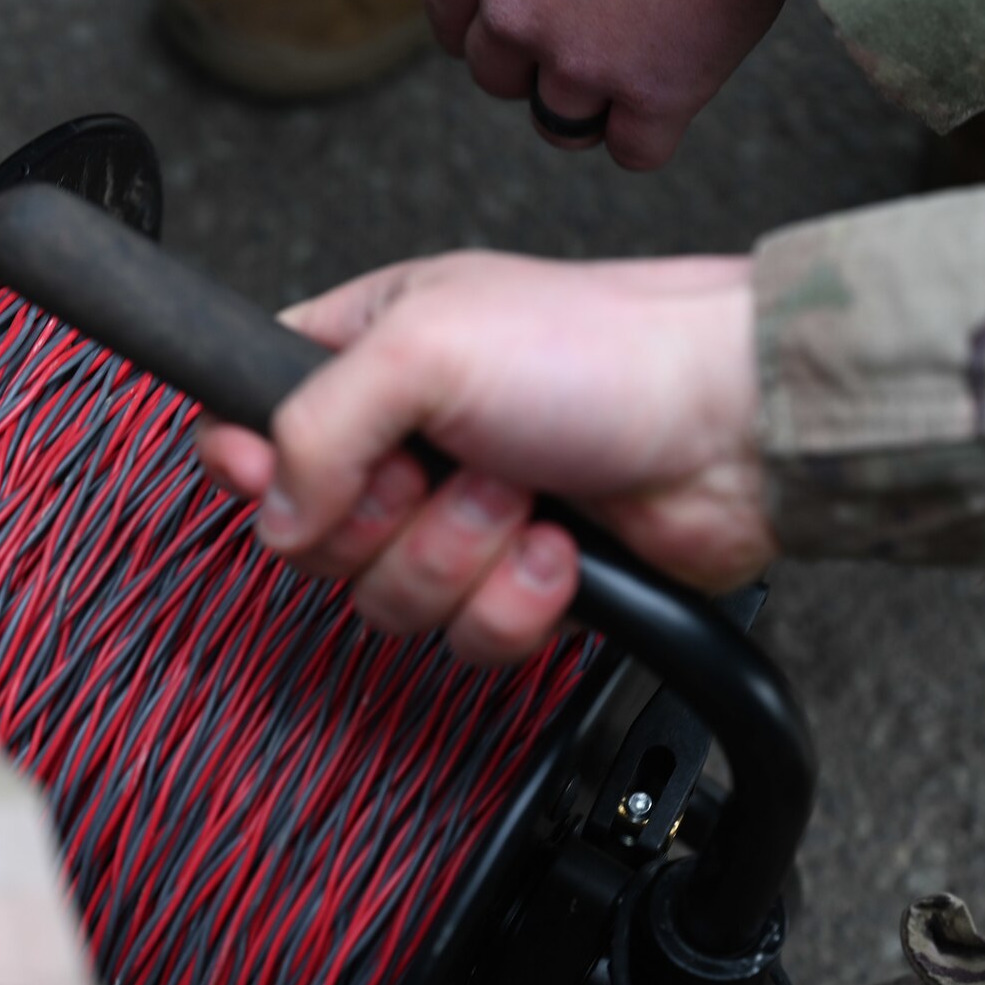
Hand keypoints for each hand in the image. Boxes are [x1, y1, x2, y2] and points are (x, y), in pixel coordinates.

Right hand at [196, 253, 771, 663]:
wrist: (736, 426)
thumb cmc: (603, 348)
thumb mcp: (426, 346)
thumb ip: (314, 422)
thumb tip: (269, 510)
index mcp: (366, 353)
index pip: (248, 422)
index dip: (248, 463)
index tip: (271, 473)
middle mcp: (402, 439)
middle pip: (313, 534)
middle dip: (386, 517)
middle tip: (447, 467)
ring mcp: (455, 516)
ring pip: (386, 597)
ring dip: (461, 555)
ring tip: (523, 495)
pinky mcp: (511, 583)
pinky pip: (465, 637)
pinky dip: (517, 598)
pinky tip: (559, 545)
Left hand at [425, 0, 791, 169]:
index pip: (447, 15)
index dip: (479, 23)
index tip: (510, 21)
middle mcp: (513, 11)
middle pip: (499, 77)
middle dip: (534, 63)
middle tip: (587, 30)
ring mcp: (581, 59)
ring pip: (560, 123)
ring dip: (587, 103)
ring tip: (629, 66)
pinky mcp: (655, 93)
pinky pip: (632, 149)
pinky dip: (646, 133)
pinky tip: (667, 98)